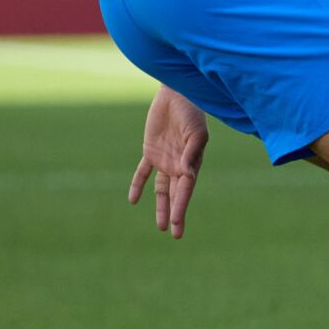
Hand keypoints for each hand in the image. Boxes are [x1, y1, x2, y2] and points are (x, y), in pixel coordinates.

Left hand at [129, 85, 208, 238]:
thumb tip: (187, 173)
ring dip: (161, 206)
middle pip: (176, 195)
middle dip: (176, 214)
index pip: (185, 189)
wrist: (176, 94)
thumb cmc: (191, 111)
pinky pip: (143, 173)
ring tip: (160, 226)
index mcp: (191, 163)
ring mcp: (165, 159)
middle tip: (176, 234)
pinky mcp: (150, 151)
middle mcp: (179, 165)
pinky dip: (138, 185)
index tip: (176, 223)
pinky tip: (133, 200)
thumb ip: (192, 151)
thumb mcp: (195, 131)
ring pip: (161, 189)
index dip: (180, 207)